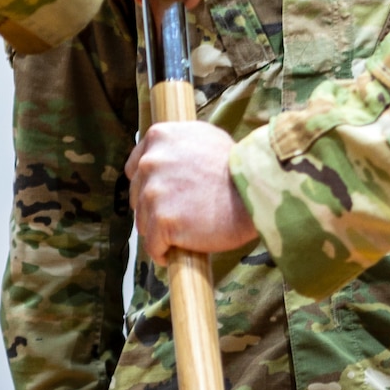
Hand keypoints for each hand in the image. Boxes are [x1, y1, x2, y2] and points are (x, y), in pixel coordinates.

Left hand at [125, 121, 258, 264]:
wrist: (254, 188)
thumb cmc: (236, 166)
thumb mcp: (203, 137)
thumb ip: (176, 146)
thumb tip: (164, 158)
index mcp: (159, 137)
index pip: (135, 167)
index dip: (148, 184)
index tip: (162, 196)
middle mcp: (151, 162)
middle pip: (137, 196)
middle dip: (153, 209)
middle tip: (178, 216)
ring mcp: (154, 192)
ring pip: (143, 223)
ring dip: (158, 232)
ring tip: (182, 234)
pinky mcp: (163, 221)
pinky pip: (153, 245)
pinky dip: (162, 252)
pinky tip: (175, 251)